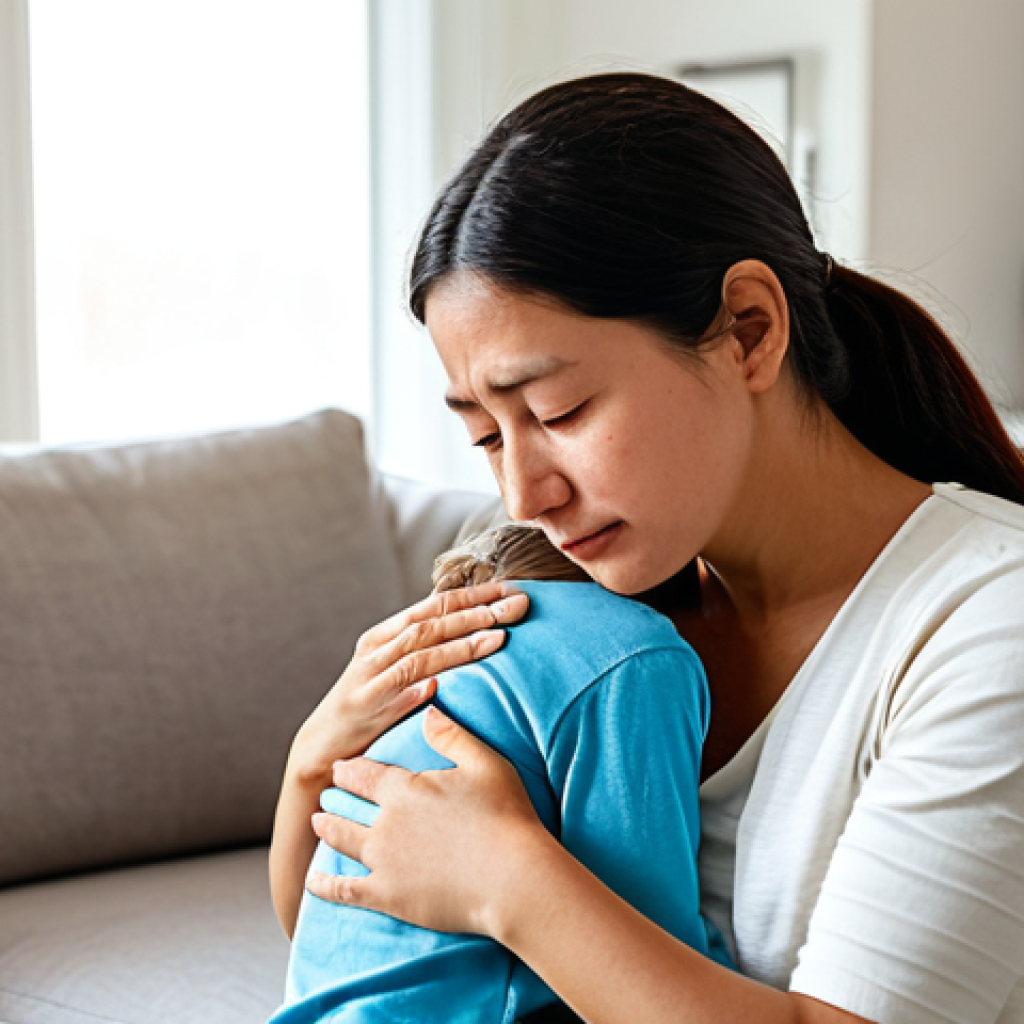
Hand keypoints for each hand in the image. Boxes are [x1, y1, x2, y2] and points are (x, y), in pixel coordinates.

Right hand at [287, 583, 528, 785]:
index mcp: (384, 635)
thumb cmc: (366, 705)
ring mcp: (371, 677)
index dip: (472, 595)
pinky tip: (442, 682)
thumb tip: (468, 628)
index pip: (434, 606)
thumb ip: (423, 650)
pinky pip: (397, 692)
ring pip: (420, 652)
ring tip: (498, 635)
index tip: (508, 588)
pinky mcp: (367, 707)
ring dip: (460, 644)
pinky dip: (419, 685)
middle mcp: (377, 650)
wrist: (322, 746)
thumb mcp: (392, 670)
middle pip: (432, 622)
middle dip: (476, 610)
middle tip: (515, 604)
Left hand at [307, 707, 549, 936]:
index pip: (365, 774)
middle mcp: (386, 824)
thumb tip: (428, 710)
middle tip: (325, 796)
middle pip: (347, 807)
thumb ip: (451, 736)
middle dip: (334, 799)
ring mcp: (383, 862)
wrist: (512, 879)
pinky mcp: (388, 897)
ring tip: (318, 824)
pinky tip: (314, 881)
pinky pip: (345, 890)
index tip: (341, 766)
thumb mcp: (484, 764)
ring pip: (342, 842)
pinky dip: (325, 885)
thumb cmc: (505, 817)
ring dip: (327, 831)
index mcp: (404, 790)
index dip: (350, 769)